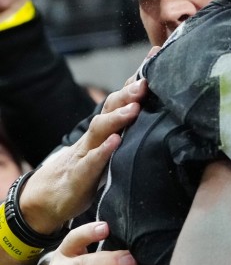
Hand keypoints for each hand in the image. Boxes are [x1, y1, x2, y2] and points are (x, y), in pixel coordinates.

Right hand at [18, 78, 145, 233]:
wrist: (43, 200)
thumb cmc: (84, 172)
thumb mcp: (106, 151)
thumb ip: (124, 134)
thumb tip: (153, 119)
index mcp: (102, 131)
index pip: (118, 103)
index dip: (132, 84)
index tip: (152, 64)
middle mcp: (93, 138)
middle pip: (108, 111)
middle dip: (126, 95)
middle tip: (144, 83)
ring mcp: (84, 155)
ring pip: (98, 131)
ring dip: (116, 118)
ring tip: (134, 108)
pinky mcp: (78, 177)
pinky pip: (91, 162)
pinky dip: (103, 151)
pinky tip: (115, 141)